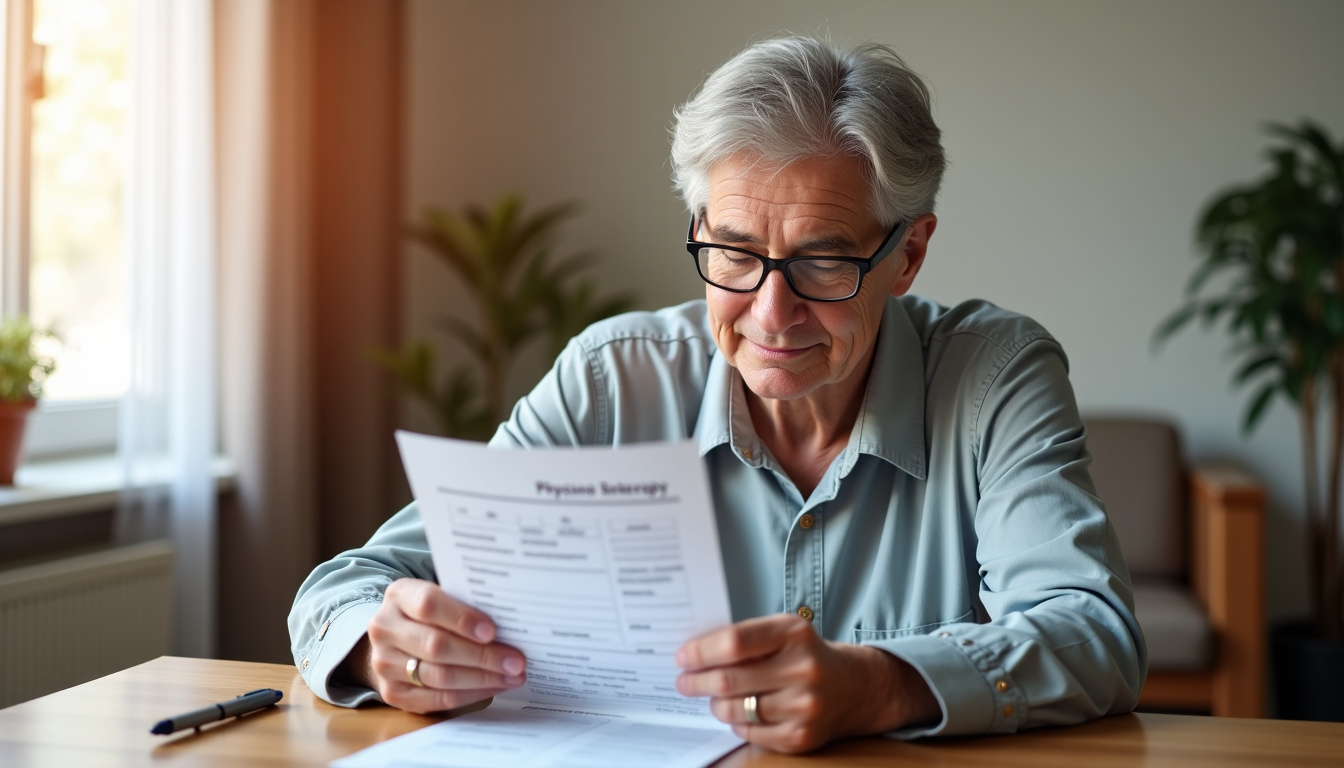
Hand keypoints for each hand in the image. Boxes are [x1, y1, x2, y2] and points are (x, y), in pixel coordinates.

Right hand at [347, 578, 526, 713]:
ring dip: (482, 678)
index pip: (429, 605)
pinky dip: (471, 694)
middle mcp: (385, 628)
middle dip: (483, 656)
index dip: (462, 619)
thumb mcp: (441, 595)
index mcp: (399, 595)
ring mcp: (384, 663)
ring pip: (440, 676)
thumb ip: (465, 603)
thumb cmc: (431, 613)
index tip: (493, 631)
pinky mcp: (392, 692)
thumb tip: (511, 620)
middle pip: (437, 646)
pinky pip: (437, 698)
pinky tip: (493, 687)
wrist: (394, 637)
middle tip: (516, 661)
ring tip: (512, 676)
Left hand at [674, 614, 939, 752]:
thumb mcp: (784, 631)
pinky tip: (740, 712)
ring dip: (715, 704)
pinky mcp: (801, 737)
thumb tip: (694, 653)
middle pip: (730, 680)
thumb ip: (746, 638)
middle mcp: (803, 669)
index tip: (683, 657)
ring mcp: (804, 707)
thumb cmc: (807, 654)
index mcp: (794, 634)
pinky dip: (737, 722)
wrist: (856, 687)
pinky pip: (750, 733)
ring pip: (736, 710)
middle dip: (697, 681)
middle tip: (683, 681)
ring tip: (713, 696)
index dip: (702, 651)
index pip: (735, 642)